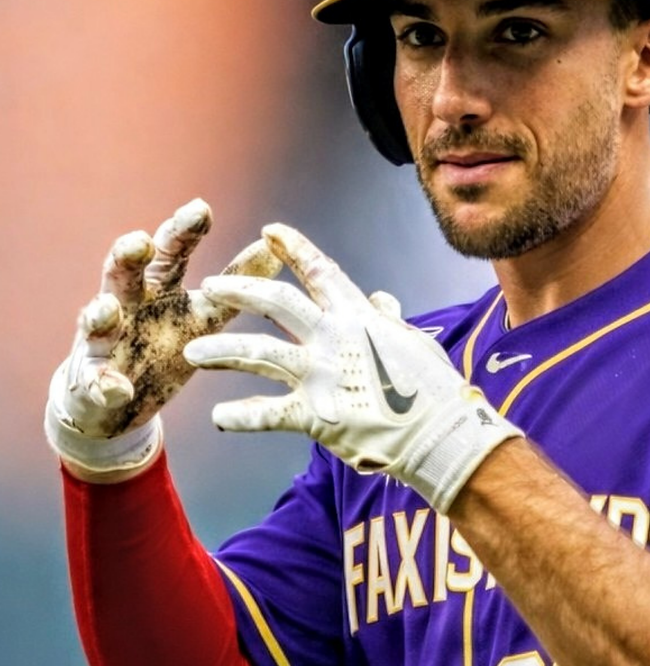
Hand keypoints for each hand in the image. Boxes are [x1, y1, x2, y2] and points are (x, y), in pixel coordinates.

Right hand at [46, 199, 280, 475]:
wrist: (119, 398)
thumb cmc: (164, 344)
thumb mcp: (203, 316)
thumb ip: (235, 288)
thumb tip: (276, 251)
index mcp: (159, 287)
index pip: (171, 252)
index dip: (185, 230)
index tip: (201, 208)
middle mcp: (127, 303)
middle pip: (125, 271)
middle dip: (129, 255)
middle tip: (140, 242)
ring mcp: (104, 338)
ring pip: (97, 318)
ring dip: (101, 313)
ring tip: (107, 309)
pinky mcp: (93, 378)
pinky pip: (96, 381)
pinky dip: (102, 384)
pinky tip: (114, 388)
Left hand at [184, 223, 522, 512]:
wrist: (441, 435)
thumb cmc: (434, 389)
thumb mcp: (414, 343)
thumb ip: (389, 320)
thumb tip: (383, 299)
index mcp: (360, 317)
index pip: (321, 272)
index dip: (294, 248)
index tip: (270, 230)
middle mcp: (335, 338)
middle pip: (276, 303)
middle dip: (239, 291)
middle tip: (209, 287)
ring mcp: (322, 375)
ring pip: (259, 354)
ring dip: (223, 350)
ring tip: (193, 353)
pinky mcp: (316, 415)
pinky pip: (268, 414)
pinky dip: (242, 416)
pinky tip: (219, 419)